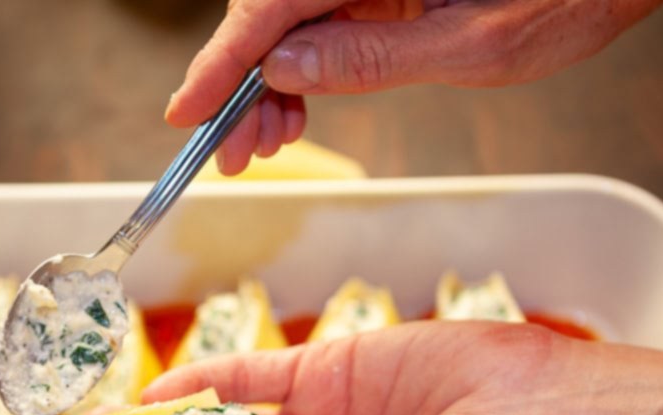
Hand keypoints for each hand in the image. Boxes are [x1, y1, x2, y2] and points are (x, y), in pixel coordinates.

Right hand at [170, 0, 662, 173]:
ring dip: (269, 79)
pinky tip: (297, 104)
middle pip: (270, 8)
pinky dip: (302, 64)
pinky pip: (320, 14)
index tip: (189, 113)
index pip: (272, 5)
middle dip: (245, 82)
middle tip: (238, 152)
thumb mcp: (473, 45)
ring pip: (288, 15)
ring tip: (271, 140)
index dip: (223, 62)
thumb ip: (372, 56)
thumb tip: (286, 72)